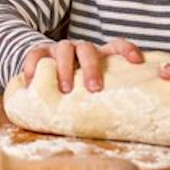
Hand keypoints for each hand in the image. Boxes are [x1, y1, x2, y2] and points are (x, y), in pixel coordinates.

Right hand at [21, 39, 143, 92]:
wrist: (47, 70)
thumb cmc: (78, 85)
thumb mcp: (92, 87)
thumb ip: (105, 97)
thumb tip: (126, 124)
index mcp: (99, 55)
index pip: (116, 45)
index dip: (127, 50)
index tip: (136, 61)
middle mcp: (80, 48)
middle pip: (88, 50)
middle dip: (91, 68)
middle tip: (94, 88)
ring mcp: (60, 48)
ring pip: (64, 49)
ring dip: (65, 68)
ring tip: (65, 89)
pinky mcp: (41, 51)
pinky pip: (36, 53)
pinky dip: (34, 66)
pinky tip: (32, 81)